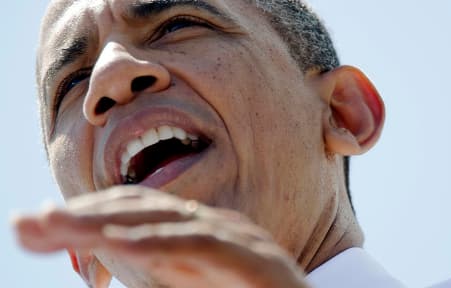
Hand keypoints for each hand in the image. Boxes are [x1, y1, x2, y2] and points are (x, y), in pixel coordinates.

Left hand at [13, 186, 309, 287]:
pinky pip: (200, 244)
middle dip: (81, 216)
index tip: (35, 229)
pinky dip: (159, 242)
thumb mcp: (188, 286)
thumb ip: (157, 270)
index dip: (84, 218)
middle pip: (137, 211)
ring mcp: (232, 238)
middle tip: (27, 224)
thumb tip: (112, 257)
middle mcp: (208, 230)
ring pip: (163, 220)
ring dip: (107, 222)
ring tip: (57, 226)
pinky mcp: (252, 258)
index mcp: (189, 239)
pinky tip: (122, 244)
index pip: (130, 216)